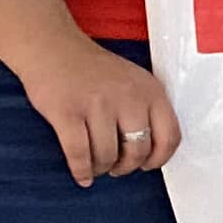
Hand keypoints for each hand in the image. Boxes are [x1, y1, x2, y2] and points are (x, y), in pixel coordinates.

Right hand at [16, 39, 180, 187]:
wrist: (52, 47)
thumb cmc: (94, 70)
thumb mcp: (134, 81)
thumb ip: (147, 109)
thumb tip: (150, 155)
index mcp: (150, 90)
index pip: (170, 136)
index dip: (159, 159)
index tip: (147, 165)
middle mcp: (128, 96)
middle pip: (138, 152)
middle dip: (126, 167)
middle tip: (116, 167)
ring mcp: (97, 104)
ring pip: (107, 156)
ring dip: (102, 168)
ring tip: (97, 165)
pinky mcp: (68, 112)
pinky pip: (79, 154)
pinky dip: (81, 170)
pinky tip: (82, 175)